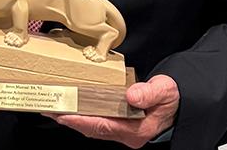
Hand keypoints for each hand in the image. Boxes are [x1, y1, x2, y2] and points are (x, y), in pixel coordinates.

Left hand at [48, 74, 179, 147]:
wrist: (177, 102)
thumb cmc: (171, 97)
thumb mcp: (164, 90)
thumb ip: (149, 92)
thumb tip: (130, 95)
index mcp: (137, 130)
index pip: (104, 126)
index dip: (82, 121)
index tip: (63, 115)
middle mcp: (127, 134)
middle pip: (93, 129)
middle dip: (70, 120)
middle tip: (49, 109)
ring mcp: (122, 131)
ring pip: (92, 127)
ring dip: (72, 118)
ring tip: (52, 108)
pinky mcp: (119, 125)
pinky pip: (96, 122)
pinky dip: (82, 116)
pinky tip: (70, 108)